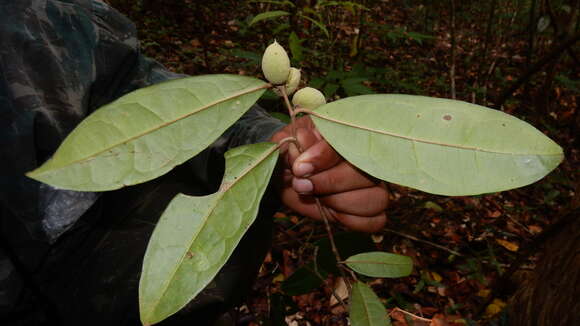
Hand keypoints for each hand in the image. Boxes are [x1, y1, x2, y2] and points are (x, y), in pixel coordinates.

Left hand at [270, 116, 387, 232]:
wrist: (287, 176)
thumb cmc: (290, 155)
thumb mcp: (286, 144)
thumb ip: (295, 141)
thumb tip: (304, 139)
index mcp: (349, 133)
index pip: (350, 142)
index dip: (325, 157)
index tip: (300, 168)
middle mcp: (368, 158)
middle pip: (367, 173)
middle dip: (330, 183)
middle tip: (301, 184)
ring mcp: (374, 184)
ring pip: (377, 198)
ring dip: (340, 202)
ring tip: (317, 197)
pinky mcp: (371, 209)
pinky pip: (376, 220)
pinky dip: (352, 219)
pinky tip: (332, 211)